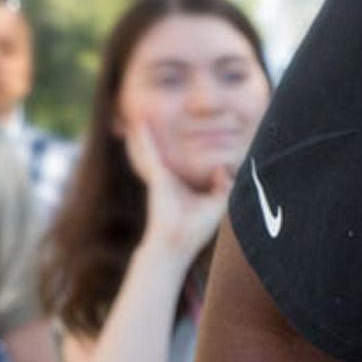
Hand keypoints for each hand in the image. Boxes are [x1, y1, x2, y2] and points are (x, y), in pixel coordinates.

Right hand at [132, 126, 228, 261]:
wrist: (177, 242)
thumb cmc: (196, 228)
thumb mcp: (217, 204)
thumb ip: (223, 184)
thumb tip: (223, 167)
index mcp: (179, 184)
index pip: (178, 161)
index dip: (179, 149)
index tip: (183, 134)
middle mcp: (166, 177)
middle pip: (159, 152)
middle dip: (152, 138)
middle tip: (145, 119)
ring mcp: (159, 176)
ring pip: (149, 149)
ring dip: (143, 135)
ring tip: (138, 118)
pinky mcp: (157, 176)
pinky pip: (148, 152)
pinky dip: (144, 139)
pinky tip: (139, 125)